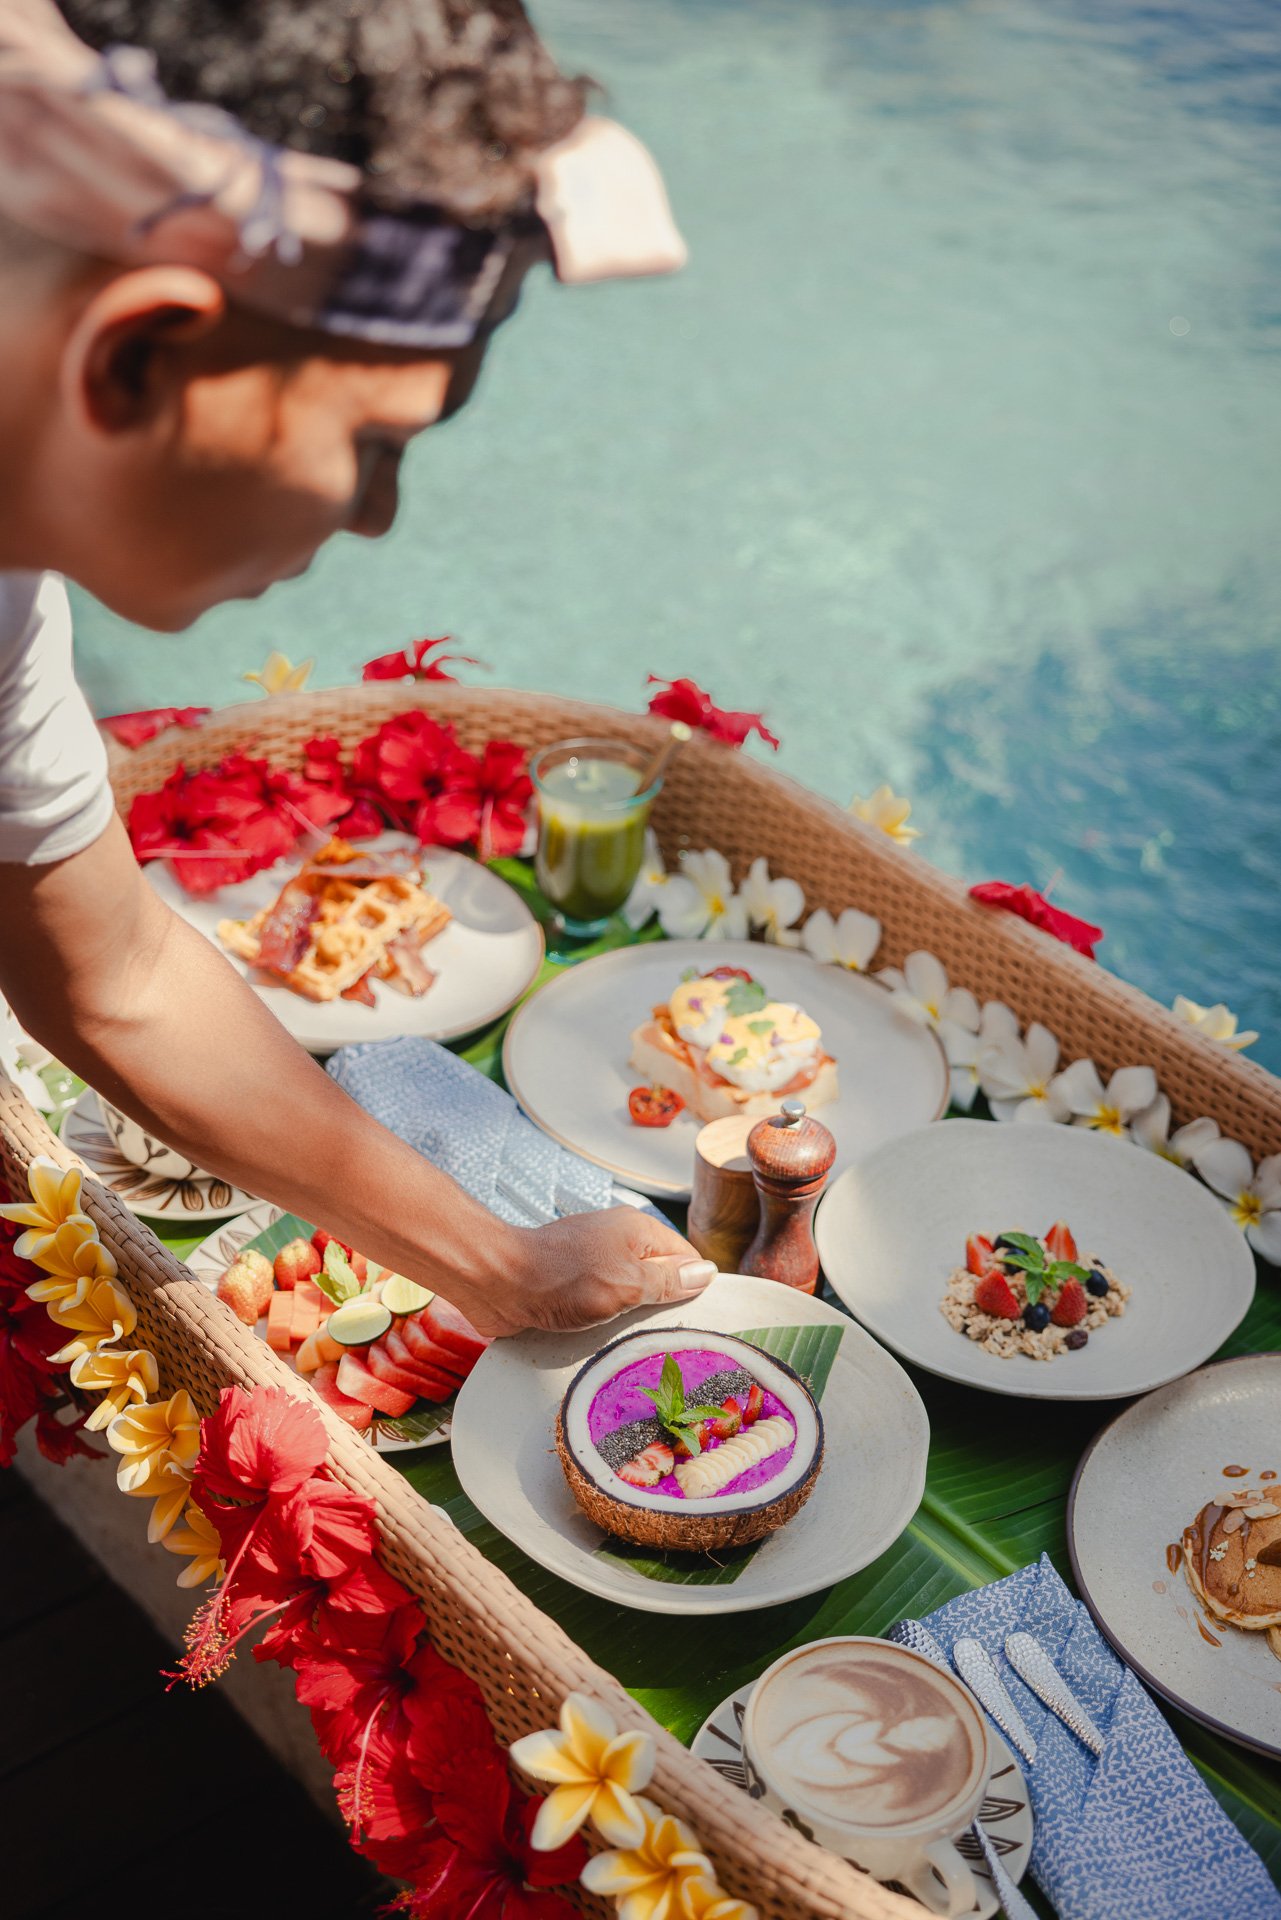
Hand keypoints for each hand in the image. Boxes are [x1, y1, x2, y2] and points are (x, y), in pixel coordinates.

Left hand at [469, 1207, 716, 1337]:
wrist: (497, 1283)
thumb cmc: (562, 1279)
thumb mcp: (627, 1283)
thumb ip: (667, 1280)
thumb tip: (706, 1273)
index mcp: (635, 1229)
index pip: (683, 1256)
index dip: (692, 1285)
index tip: (697, 1318)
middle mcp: (615, 1240)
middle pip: (656, 1274)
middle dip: (662, 1304)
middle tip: (668, 1337)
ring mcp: (590, 1260)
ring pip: (627, 1292)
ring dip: (630, 1316)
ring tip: (636, 1342)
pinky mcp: (568, 1282)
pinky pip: (600, 1302)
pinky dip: (604, 1320)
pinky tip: (605, 1339)